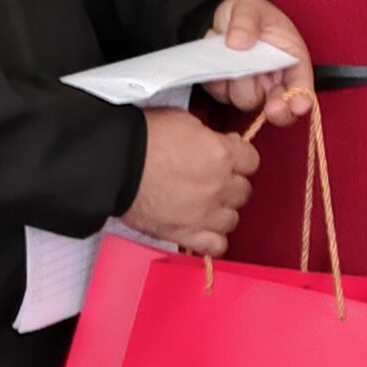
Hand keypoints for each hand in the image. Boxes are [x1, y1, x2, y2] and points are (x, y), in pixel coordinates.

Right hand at [126, 109, 258, 255]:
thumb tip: (214, 144)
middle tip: (211, 178)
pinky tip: (201, 227)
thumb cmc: (143, 137)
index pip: (251, 160)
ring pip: (232, 219)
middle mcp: (220, 186)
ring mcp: (205, 214)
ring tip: (204, 204)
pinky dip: (212, 239)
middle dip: (230, 183)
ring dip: (221, 211)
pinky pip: (216, 245)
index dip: (238, 157)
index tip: (226, 156)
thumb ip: (208, 138)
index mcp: (222, 154)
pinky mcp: (186, 234)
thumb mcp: (183, 120)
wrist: (115, 164)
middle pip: (243, 191)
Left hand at [204, 0, 315, 124]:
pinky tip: (218, 63)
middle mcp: (276, 79)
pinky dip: (218, 82)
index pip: (302, 82)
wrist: (220, 19)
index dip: (302, 96)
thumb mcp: (249, 7)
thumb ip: (246, 21)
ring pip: (248, 100)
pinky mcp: (230, 93)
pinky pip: (223, 95)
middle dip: (279, 110)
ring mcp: (254, 89)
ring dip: (238, 84)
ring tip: (232, 55)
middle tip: (272, 109)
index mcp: (292, 58)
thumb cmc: (246, 12)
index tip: (299, 106)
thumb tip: (238, 42)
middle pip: (283, 106)